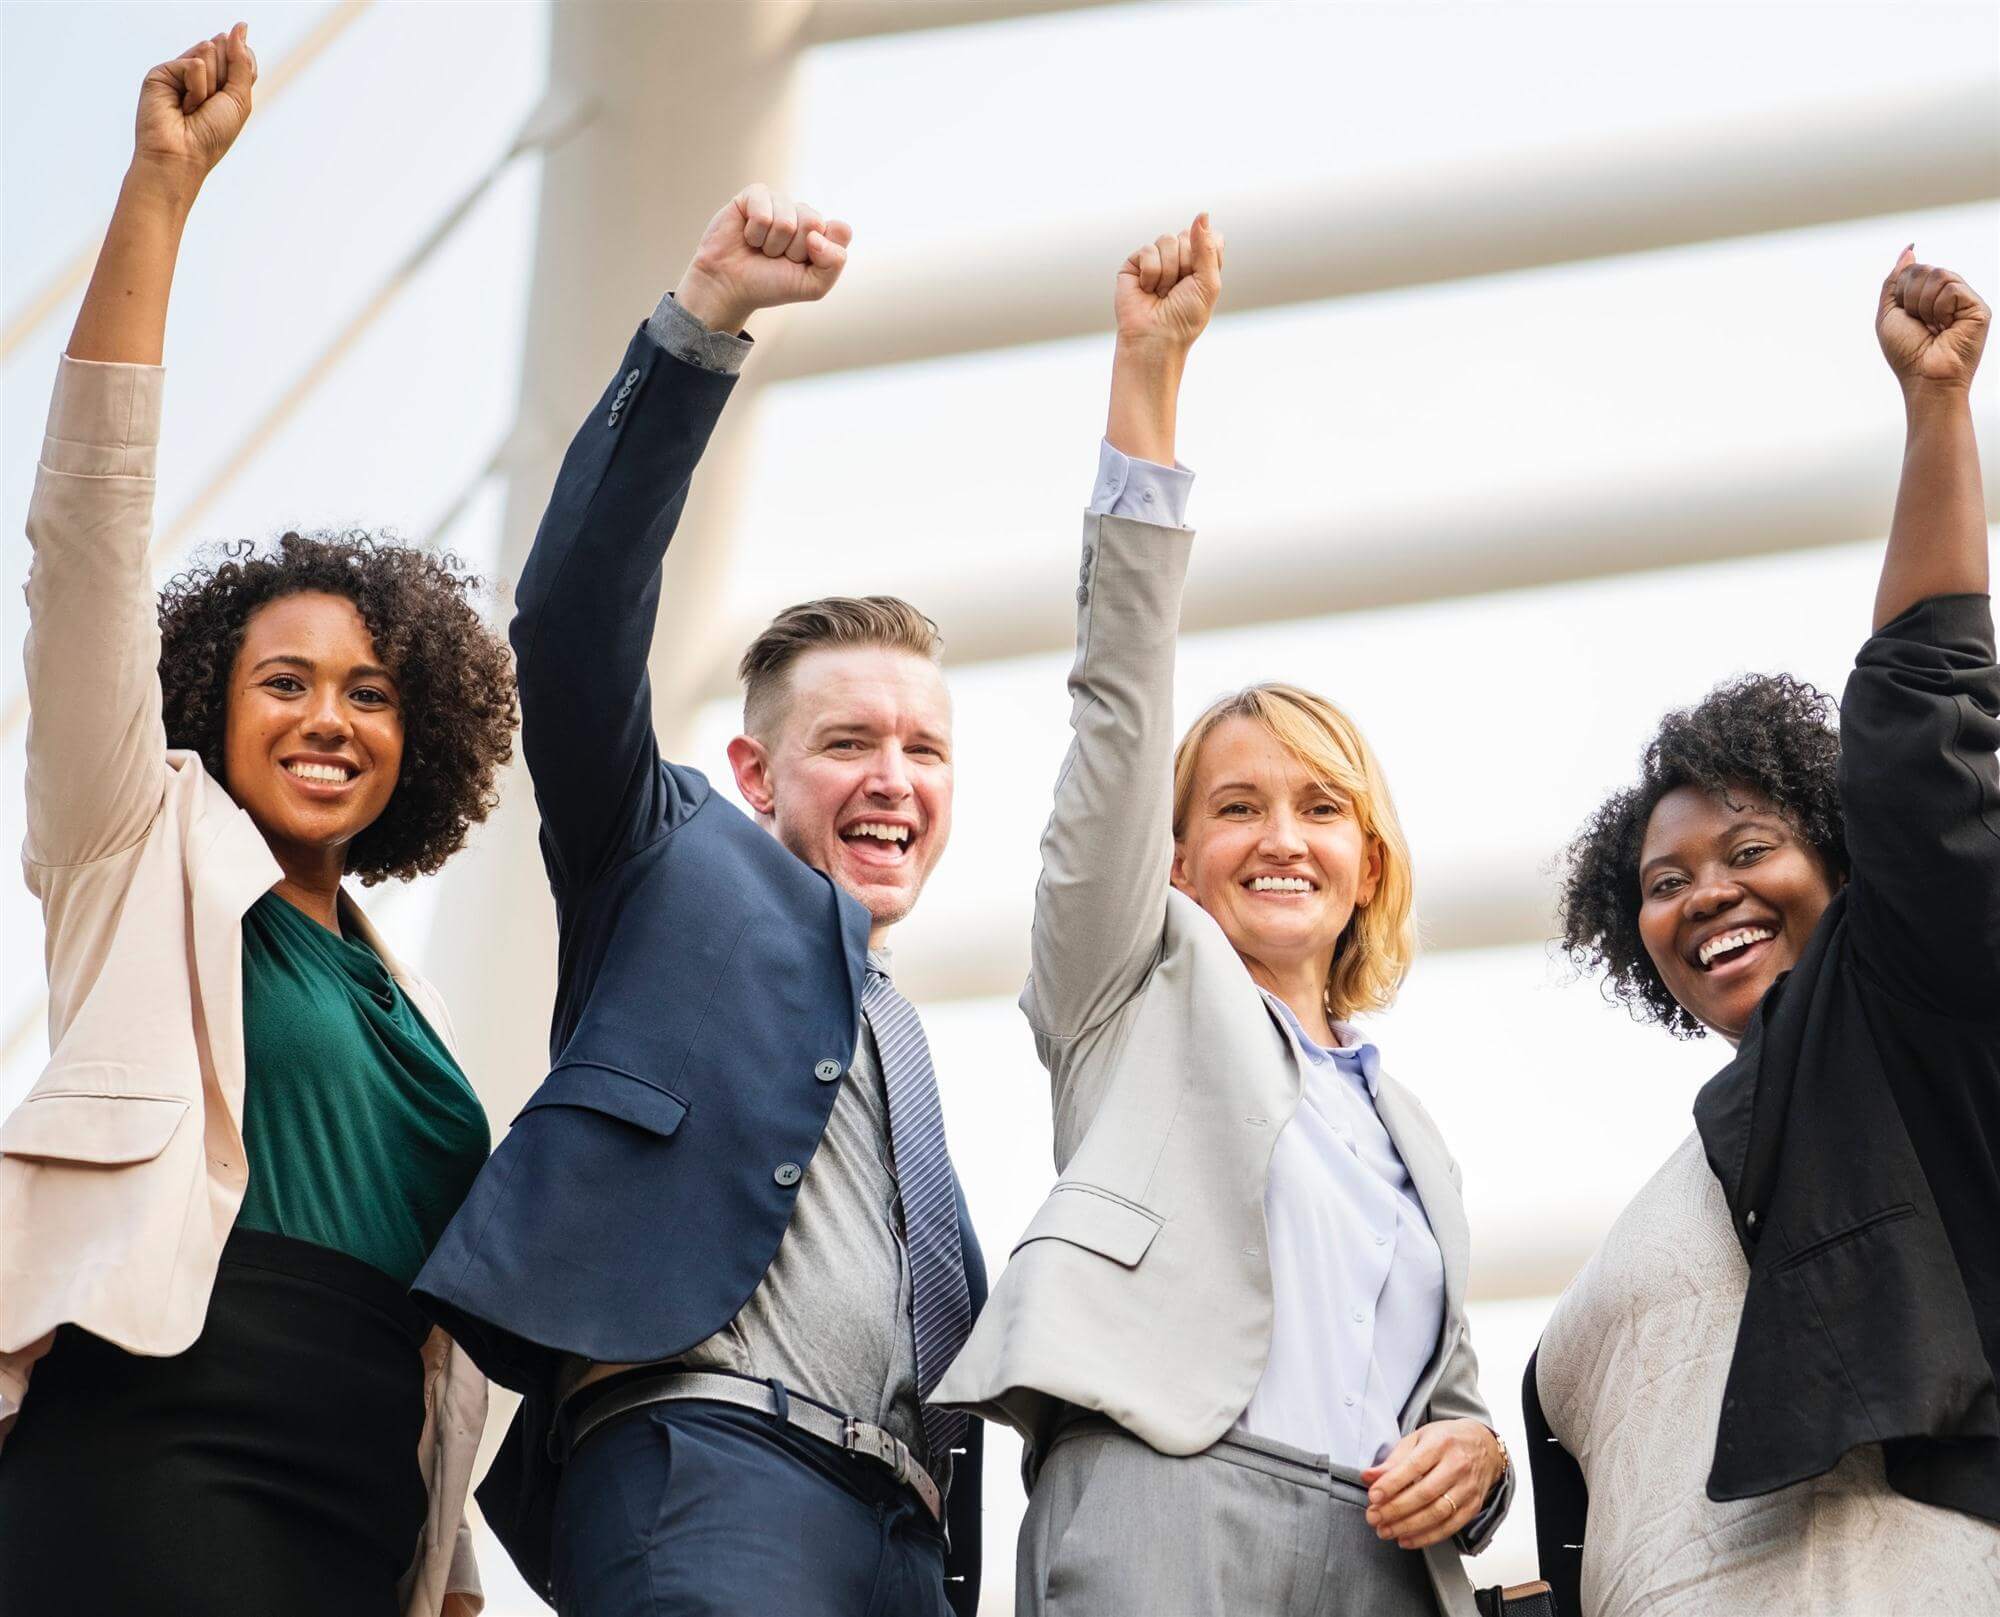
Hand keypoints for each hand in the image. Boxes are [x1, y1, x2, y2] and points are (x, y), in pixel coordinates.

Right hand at [133, 23, 256, 191]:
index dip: (242, 69)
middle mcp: (201, 74)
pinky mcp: (162, 71)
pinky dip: (195, 87)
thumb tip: (239, 27)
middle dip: (225, 81)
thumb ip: (241, 63)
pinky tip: (183, 105)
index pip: (241, 56)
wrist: (181, 154)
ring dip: (209, 88)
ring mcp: (181, 72)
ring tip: (195, 108)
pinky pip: (193, 63)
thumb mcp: (239, 100)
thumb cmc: (211, 135)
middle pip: (226, 51)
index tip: (231, 95)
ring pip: (209, 53)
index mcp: (222, 83)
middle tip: (211, 106)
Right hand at [672, 184, 851, 334]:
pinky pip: (763, 211)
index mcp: (821, 232)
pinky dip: (755, 232)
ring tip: (761, 249)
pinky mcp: (754, 195)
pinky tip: (748, 236)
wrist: (729, 287)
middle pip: (814, 222)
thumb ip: (834, 263)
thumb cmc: (770, 285)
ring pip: (787, 220)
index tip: (802, 265)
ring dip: (772, 244)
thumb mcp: (813, 286)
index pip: (841, 230)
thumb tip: (818, 234)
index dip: (822, 253)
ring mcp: (779, 202)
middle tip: (777, 257)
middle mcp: (802, 213)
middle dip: (794, 250)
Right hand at [1114, 212, 1223, 351]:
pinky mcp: (1135, 263)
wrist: (1155, 338)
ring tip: (1162, 292)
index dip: (1206, 255)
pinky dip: (1151, 273)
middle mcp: (1179, 258)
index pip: (1210, 237)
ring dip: (1168, 271)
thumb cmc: (1184, 318)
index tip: (1200, 279)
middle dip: (1186, 264)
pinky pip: (1148, 250)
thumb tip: (1202, 213)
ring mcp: (1156, 259)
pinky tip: (1147, 290)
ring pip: (1167, 240)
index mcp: (1201, 263)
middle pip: (1188, 235)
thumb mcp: (1208, 283)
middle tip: (1178, 289)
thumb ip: (1207, 247)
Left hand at [1360, 1418, 1504, 1550]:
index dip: (1391, 1484)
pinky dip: (1427, 1537)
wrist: (1485, 1447)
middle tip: (1374, 1518)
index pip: (1413, 1466)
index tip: (1373, 1496)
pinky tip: (1407, 1539)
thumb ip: (1393, 1460)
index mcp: (1440, 1444)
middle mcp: (1457, 1466)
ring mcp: (1468, 1488)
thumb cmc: (1446, 1440)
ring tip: (1386, 1531)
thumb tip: (1368, 1477)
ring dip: (1408, 1527)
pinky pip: (1450, 1527)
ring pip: (1437, 1513)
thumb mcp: (1418, 1439)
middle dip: (1395, 1509)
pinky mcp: (1474, 1507)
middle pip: (1425, 1494)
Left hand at [1878, 247, 1988, 392]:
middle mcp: (1948, 295)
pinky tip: (1946, 326)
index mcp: (1927, 296)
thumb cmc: (1906, 352)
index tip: (1907, 317)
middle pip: (1923, 269)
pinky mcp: (1978, 307)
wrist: (1924, 377)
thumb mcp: (1889, 314)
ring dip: (1924, 304)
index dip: (1901, 294)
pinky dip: (1940, 309)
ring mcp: (1964, 300)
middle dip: (1911, 298)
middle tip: (1920, 323)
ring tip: (1933, 326)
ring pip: (1938, 274)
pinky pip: (1951, 288)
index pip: (1911, 271)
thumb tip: (1909, 249)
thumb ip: (1895, 281)